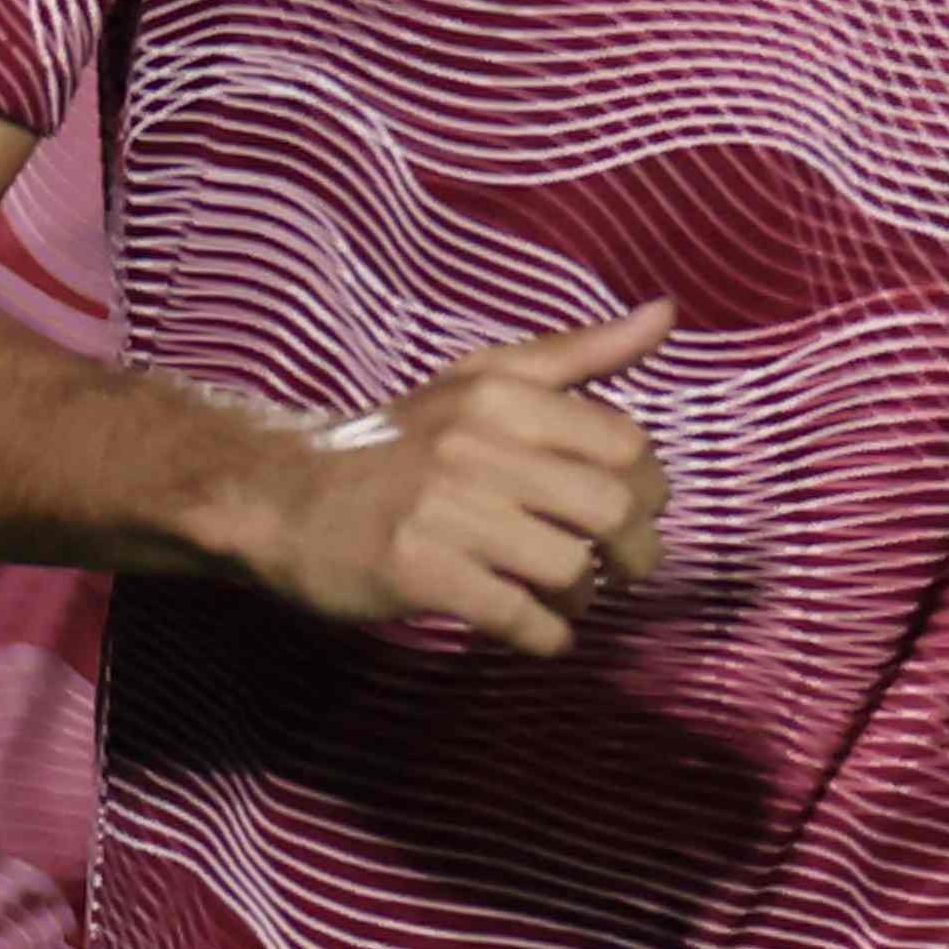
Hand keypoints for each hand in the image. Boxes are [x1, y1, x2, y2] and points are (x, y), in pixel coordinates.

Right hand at [256, 295, 674, 657]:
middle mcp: (475, 446)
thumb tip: (666, 314)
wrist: (283, 495)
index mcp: (502, 397)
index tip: (641, 511)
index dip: (650, 487)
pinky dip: (545, 634)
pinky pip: (513, 612)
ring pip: (567, 564)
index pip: (625, 443)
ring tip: (573, 598)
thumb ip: (581, 352)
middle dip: (636, 548)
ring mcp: (441, 511)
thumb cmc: (402, 441)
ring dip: (585, 596)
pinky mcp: (413, 571)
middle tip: (625, 566)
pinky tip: (544, 635)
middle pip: (610, 507)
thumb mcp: (484, 380)